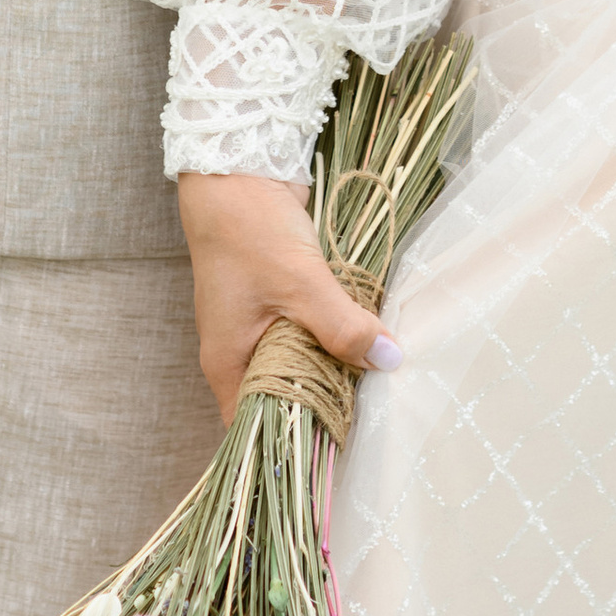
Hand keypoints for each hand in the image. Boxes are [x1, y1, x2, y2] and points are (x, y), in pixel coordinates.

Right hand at [177, 172, 397, 427]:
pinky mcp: (277, 297)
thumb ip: (342, 327)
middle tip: (373, 415)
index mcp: (228, 363)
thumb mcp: (300, 284)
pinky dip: (333, 334)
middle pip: (283, 396)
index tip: (341, 447)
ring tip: (378, 380)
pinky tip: (365, 336)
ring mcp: (257, 323)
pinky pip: (308, 330)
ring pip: (300, 361)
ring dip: (333, 364)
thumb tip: (388, 361)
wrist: (236, 168)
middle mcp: (239, 350)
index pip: (256, 426)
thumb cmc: (250, 230)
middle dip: (324, 403)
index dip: (294, 440)